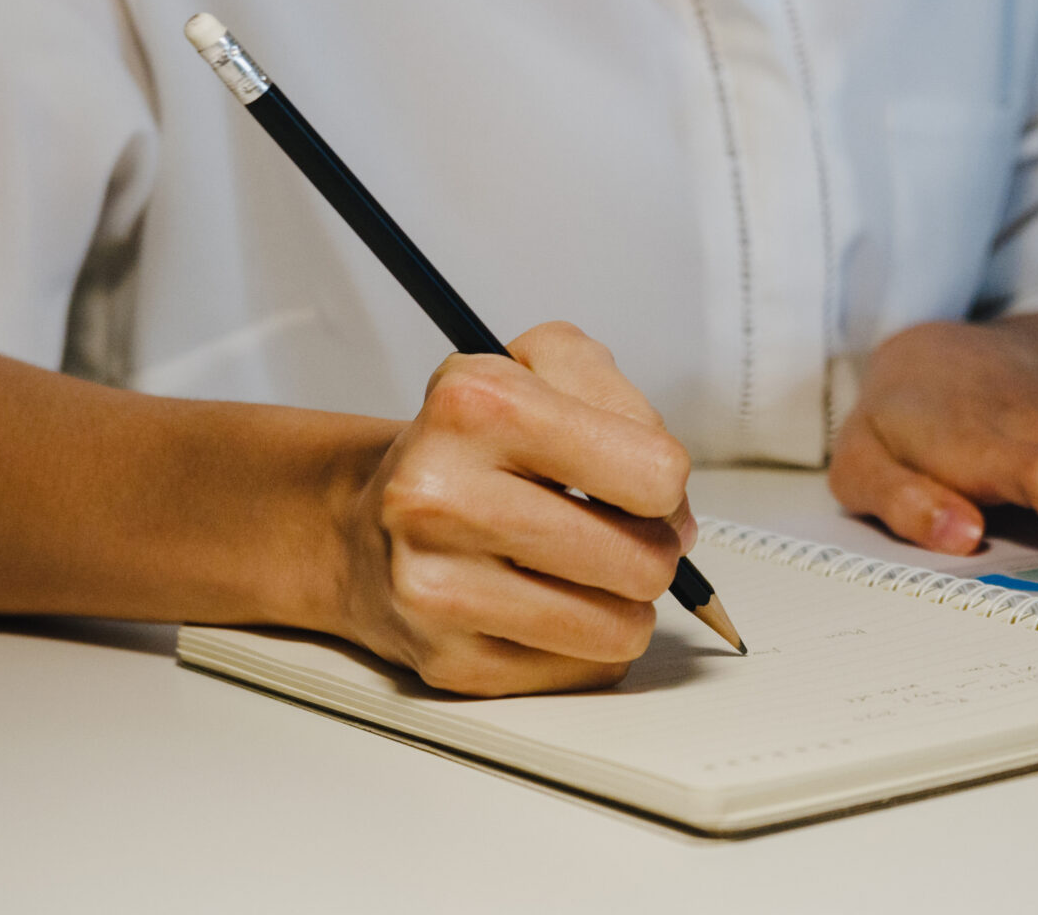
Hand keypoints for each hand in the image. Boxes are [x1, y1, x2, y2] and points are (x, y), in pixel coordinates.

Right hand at [330, 322, 691, 695]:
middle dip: (653, 550)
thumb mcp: (539, 365)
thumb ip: (626, 403)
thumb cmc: (470, 446)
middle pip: (645, 562)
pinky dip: (584, 643)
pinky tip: (545, 604)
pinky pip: (584, 671)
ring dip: (624, 603)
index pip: (654, 474)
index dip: (665, 484)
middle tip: (615, 532)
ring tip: (585, 571)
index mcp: (476, 407)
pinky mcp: (446, 661)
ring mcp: (436, 589)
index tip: (636, 485)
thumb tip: (675, 511)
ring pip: (620, 629)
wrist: (362, 520)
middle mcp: (442, 497)